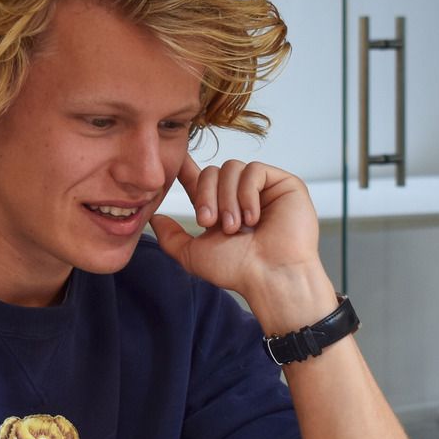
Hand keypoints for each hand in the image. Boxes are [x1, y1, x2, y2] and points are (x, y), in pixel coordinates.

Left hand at [150, 156, 333, 320]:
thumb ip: (171, 237)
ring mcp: (263, 189)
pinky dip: (247, 194)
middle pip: (212, 171)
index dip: (186, 169)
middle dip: (206, 196)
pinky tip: (253, 218)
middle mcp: (242, 196)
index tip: (174, 161)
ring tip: (235, 226)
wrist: (270, 276)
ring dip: (227, 199)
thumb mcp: (193, 255)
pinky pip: (254, 170)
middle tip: (210, 222)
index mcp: (221, 209)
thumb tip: (155, 218)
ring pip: (231, 168)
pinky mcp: (283, 183)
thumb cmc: (238, 270)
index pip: (201, 180)